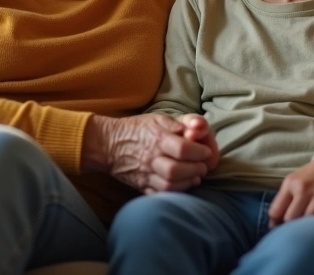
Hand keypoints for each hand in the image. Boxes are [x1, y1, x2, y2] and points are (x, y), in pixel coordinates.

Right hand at [82, 113, 214, 193]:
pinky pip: (160, 195)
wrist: (108, 144)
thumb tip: (201, 127)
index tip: (205, 151)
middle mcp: (151, 158)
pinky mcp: (141, 186)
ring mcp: (145, 174)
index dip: (200, 152)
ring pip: (169, 186)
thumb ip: (184, 122)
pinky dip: (175, 192)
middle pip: (176, 170)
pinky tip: (182, 185)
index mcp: (158, 138)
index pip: (183, 149)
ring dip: (188, 183)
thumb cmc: (139, 129)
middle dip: (196, 169)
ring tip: (195, 176)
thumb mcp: (160, 118)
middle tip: (203, 166)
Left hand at [268, 158, 313, 227]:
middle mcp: (305, 189)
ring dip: (309, 227)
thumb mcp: (291, 182)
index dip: (275, 223)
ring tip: (311, 225)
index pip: (276, 211)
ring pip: (310, 222)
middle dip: (292, 226)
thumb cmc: (309, 177)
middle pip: (292, 219)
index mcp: (292, 184)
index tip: (279, 227)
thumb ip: (282, 201)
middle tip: (296, 227)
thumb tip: (274, 225)